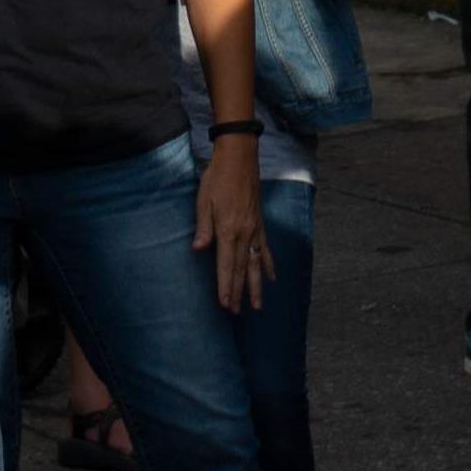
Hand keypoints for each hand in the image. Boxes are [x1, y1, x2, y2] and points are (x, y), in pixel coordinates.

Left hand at [191, 134, 270, 310]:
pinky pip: (265, 250)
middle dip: (239, 292)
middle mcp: (244, 233)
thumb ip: (203, 227)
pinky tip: (272, 278)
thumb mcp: (203, 200)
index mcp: (228, 229)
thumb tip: (198, 250)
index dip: (225, 286)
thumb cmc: (217, 177)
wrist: (239, 157)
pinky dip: (269, 265)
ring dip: (256, 286)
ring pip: (256, 264)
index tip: (225, 305)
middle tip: (237, 312)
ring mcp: (255, 229)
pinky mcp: (260, 224)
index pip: (226, 264)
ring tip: (257, 306)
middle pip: (242, 269)